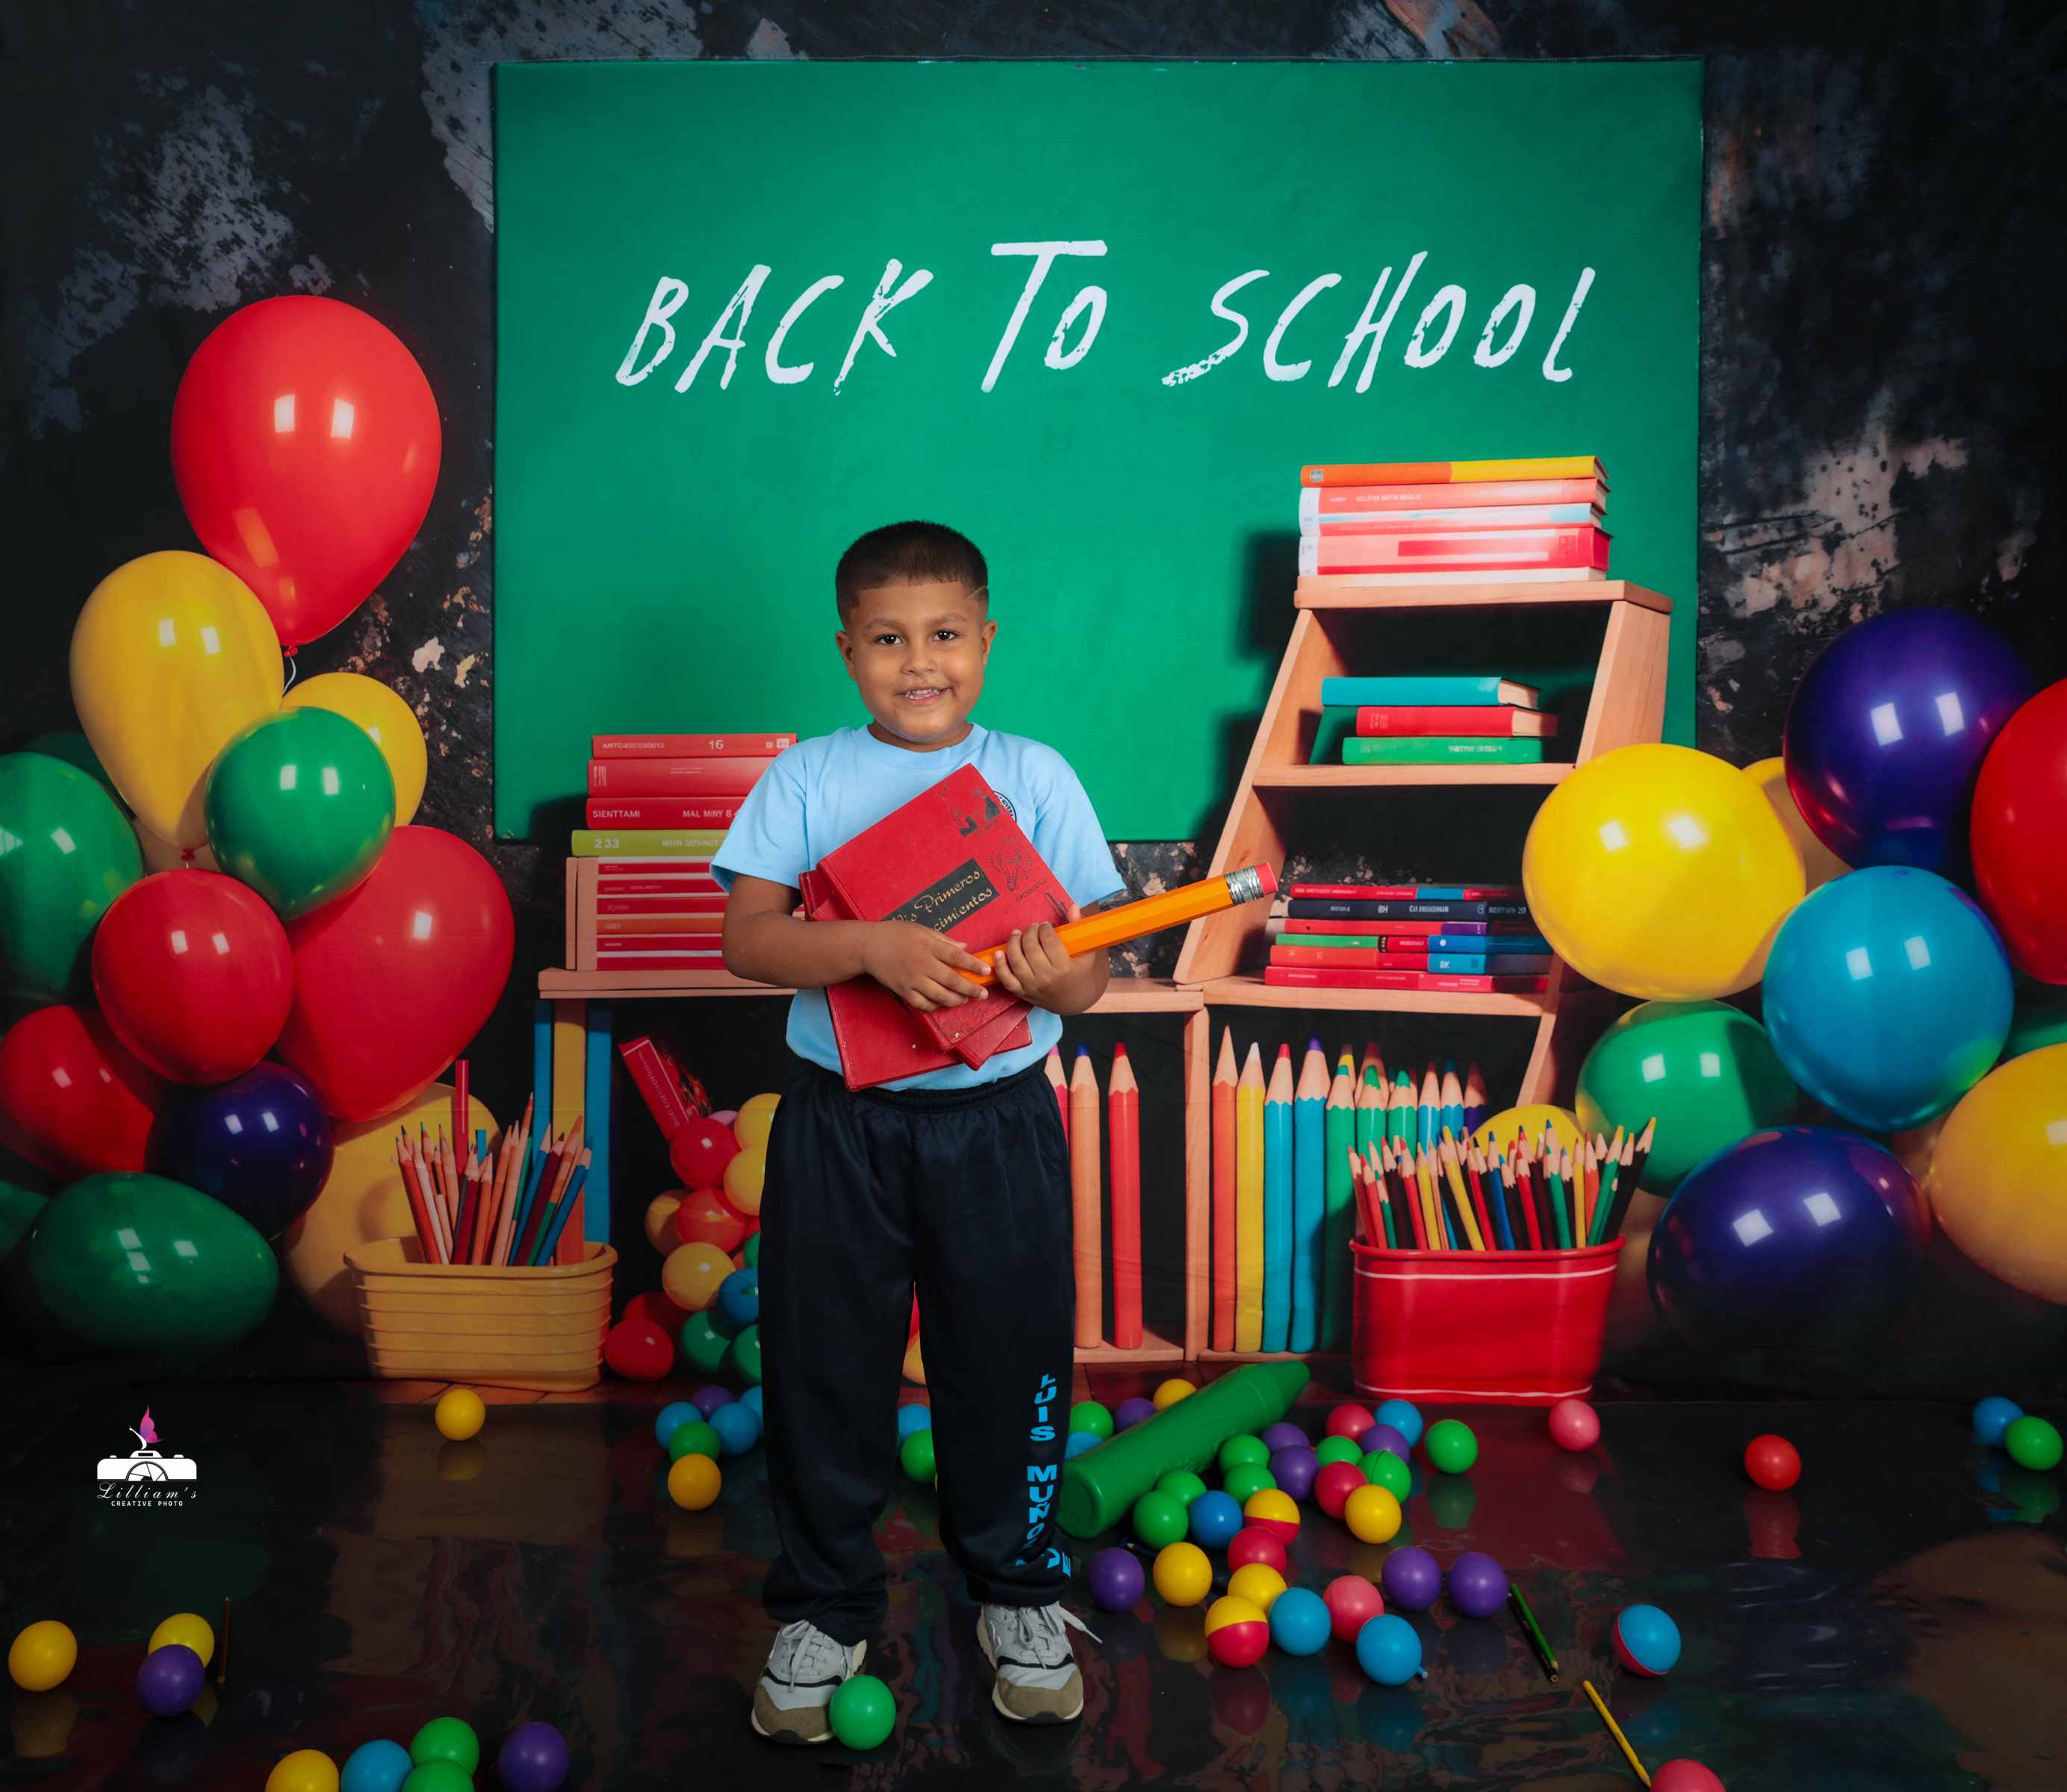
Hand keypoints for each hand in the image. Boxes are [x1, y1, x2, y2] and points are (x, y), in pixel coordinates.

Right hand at [861, 920, 991, 1011]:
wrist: (868, 946)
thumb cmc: (896, 934)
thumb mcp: (921, 929)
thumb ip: (944, 939)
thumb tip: (964, 946)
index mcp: (928, 946)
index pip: (956, 956)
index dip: (973, 965)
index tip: (986, 970)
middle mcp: (922, 964)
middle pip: (951, 980)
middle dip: (970, 989)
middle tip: (983, 994)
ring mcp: (912, 980)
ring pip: (939, 996)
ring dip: (955, 1000)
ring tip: (964, 999)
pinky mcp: (903, 991)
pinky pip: (923, 1004)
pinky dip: (935, 1006)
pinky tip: (942, 1003)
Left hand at [991, 902, 1082, 1009]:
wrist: (1075, 1001)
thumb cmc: (1081, 973)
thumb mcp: (1087, 952)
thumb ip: (1078, 926)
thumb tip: (1072, 905)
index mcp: (1064, 968)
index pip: (1049, 941)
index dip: (1045, 929)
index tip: (1045, 926)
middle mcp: (1046, 978)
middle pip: (1031, 948)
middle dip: (1030, 932)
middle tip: (1032, 928)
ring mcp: (1032, 987)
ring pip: (1016, 961)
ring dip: (1013, 943)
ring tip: (1017, 934)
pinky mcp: (1022, 993)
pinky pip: (1006, 979)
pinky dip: (1000, 966)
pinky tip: (1000, 952)